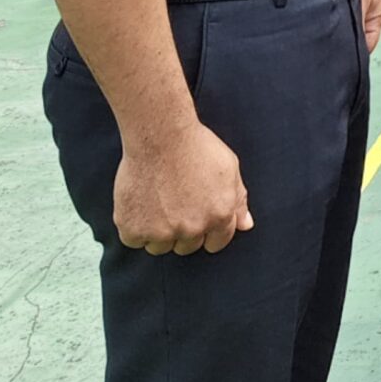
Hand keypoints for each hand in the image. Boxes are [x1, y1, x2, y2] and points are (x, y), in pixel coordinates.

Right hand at [115, 122, 252, 255]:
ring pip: (160, 247)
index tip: (196, 217)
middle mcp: (193, 229)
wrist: (159, 134)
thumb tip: (246, 226)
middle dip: (183, 229)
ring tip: (156, 201)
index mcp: (220, 216)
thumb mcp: (228, 168)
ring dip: (157, 232)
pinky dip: (134, 226)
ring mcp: (162, 232)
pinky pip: (134, 241)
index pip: (217, 243)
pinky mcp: (134, 230)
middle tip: (174, 203)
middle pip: (188, 247)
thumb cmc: (195, 146)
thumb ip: (238, 201)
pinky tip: (139, 202)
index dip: (207, 231)